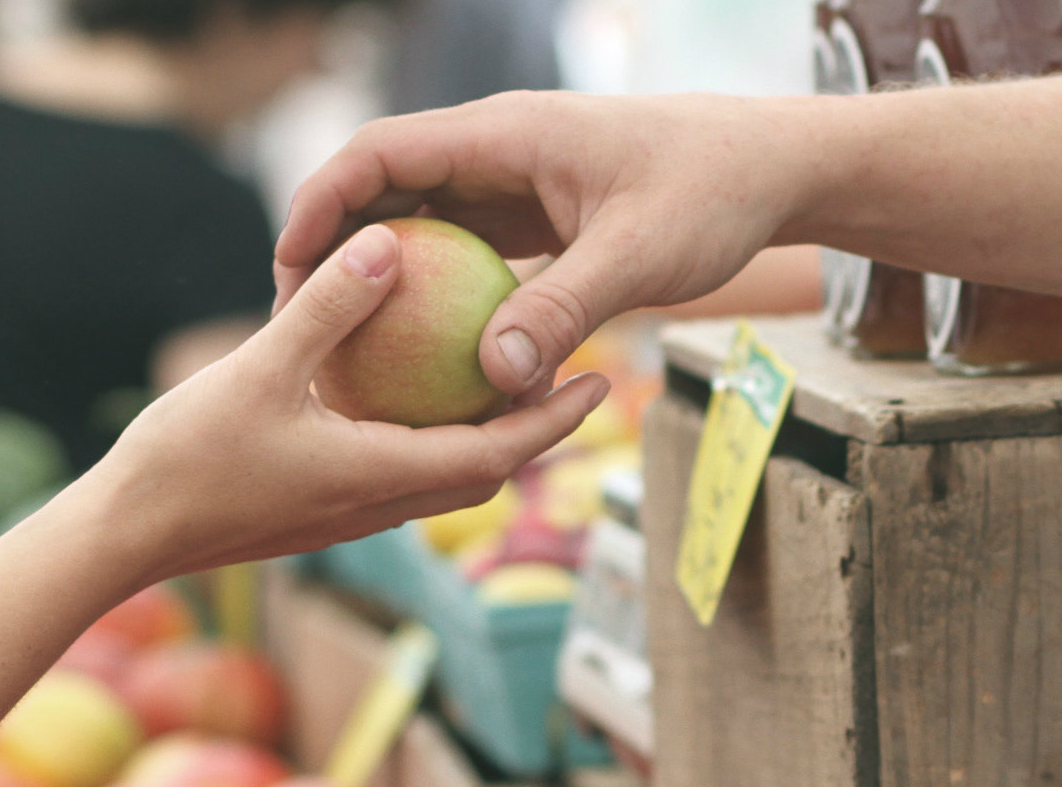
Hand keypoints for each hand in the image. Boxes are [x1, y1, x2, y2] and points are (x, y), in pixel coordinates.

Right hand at [91, 221, 609, 585]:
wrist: (125, 536)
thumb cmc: (186, 459)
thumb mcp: (259, 369)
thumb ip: (328, 309)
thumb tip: (389, 244)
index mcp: (380, 477)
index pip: (497, 455)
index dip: (554, 421)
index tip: (600, 383)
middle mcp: (378, 506)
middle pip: (484, 471)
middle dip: (536, 430)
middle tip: (576, 376)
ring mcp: (348, 514)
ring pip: (441, 477)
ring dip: (484, 437)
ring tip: (509, 381)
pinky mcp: (320, 511)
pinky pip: (397, 472)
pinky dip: (427, 438)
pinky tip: (411, 394)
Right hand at [276, 92, 821, 394]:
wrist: (771, 169)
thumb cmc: (712, 194)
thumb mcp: (639, 257)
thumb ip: (564, 310)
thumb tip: (493, 376)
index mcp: (505, 135)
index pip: (381, 153)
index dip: (322, 203)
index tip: (289, 268)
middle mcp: (498, 152)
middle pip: (385, 187)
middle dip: (334, 246)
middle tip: (297, 321)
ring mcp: (515, 184)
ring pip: (422, 222)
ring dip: (381, 276)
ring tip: (344, 346)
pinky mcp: (536, 218)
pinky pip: (465, 253)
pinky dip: (436, 296)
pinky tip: (422, 358)